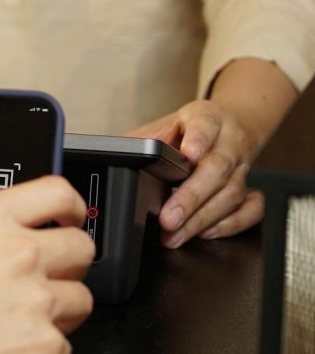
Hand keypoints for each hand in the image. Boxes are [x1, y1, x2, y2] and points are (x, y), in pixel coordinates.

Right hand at [0, 176, 94, 353]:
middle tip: (51, 278)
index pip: (56, 193)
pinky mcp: (43, 344)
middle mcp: (17, 252)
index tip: (70, 216)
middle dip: (70, 265)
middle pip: (80, 246)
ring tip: (36, 325)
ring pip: (82, 299)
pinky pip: (66, 352)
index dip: (71, 206)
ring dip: (64, 313)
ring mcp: (35, 298)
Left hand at [128, 99, 262, 247]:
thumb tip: (102, 155)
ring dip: (202, 218)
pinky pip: (251, 208)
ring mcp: (242, 166)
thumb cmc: (187, 130)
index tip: (189, 154)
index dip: (199, 140)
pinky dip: (231, 223)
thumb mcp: (162, 126)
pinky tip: (206, 232)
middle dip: (191, 196)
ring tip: (174, 234)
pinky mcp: (249, 187)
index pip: (205, 125)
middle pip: (217, 168)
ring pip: (231, 193)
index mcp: (205, 118)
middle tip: (169, 218)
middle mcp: (228, 142)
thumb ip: (138, 141)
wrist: (226, 126)